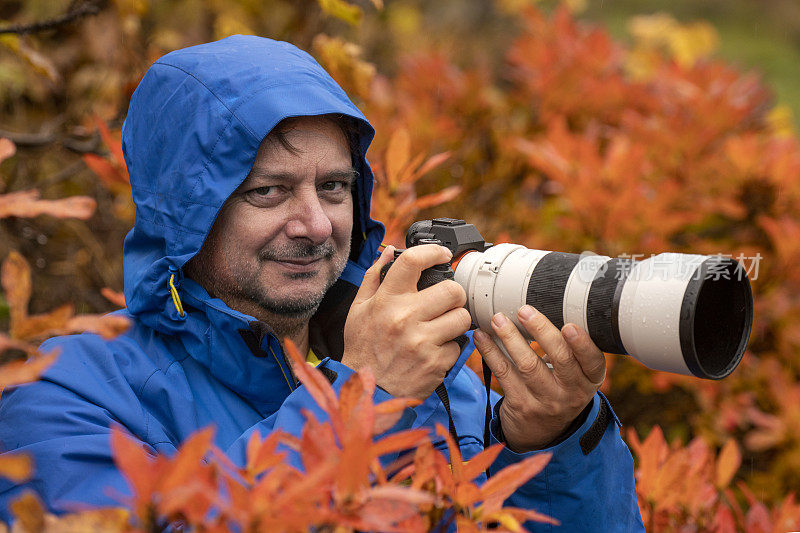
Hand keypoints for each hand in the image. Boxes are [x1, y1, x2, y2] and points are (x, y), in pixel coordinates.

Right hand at [341, 244, 471, 399]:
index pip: (413, 262)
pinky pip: (458, 346)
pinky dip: (449, 348)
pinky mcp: (436, 364)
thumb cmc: (363, 348)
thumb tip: (390, 253)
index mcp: (386, 301)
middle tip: (445, 301)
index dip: (433, 252)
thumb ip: (373, 278)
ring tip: (440, 327)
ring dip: (455, 321)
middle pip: (452, 290)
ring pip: (462, 318)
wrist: (367, 390)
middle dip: (453, 294)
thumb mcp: (359, 309)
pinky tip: (433, 351)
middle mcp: (405, 318)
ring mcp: (422, 342)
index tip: (441, 254)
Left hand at [473, 305, 605, 451]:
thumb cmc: (559, 387)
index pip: (593, 361)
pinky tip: (482, 337)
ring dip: (510, 338)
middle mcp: (571, 392)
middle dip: (542, 332)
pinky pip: (504, 374)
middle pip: (560, 359)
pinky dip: (491, 352)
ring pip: (527, 366)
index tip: (569, 325)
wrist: (542, 431)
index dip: (582, 344)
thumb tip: (548, 301)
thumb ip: (569, 347)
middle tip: (524, 311)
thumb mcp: (575, 374)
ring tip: (498, 319)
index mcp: (589, 379)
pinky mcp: (521, 405)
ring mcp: (546, 401)